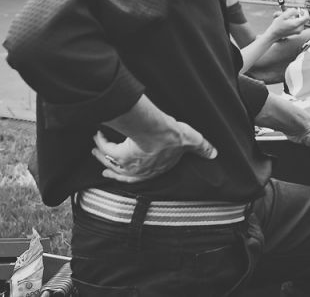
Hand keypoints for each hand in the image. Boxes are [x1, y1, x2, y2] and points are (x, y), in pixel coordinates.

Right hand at [92, 118, 216, 182]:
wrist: (159, 132)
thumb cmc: (175, 137)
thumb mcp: (192, 141)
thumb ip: (202, 147)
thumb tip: (214, 153)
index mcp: (156, 168)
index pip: (144, 176)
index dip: (136, 175)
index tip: (128, 173)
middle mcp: (140, 169)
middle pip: (123, 174)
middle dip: (114, 172)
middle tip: (105, 171)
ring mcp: (128, 163)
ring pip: (112, 163)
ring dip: (102, 158)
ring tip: (95, 152)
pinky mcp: (119, 153)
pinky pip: (106, 150)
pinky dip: (100, 144)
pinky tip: (97, 137)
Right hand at [266, 8, 309, 38]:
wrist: (274, 35)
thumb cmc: (277, 25)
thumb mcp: (283, 16)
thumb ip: (291, 11)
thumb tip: (297, 10)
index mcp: (296, 24)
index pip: (307, 17)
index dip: (305, 12)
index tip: (300, 9)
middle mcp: (299, 29)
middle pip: (303, 18)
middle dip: (298, 14)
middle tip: (290, 13)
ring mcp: (298, 31)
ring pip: (300, 21)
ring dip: (294, 17)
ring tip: (286, 18)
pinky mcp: (296, 32)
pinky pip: (298, 24)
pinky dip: (294, 21)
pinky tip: (287, 21)